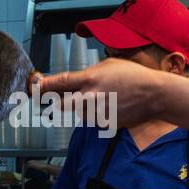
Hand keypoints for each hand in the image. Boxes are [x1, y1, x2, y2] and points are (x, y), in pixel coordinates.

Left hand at [37, 58, 164, 127]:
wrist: (153, 95)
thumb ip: (89, 73)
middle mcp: (90, 97)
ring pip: (78, 113)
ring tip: (101, 97)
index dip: (44, 85)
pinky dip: (95, 114)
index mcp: (89, 79)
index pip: (60, 83)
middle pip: (61, 105)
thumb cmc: (133, 75)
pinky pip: (93, 119)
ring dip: (80, 108)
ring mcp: (97, 113)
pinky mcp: (104, 123)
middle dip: (56, 103)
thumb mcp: (108, 65)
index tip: (34, 87)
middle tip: (55, 101)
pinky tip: (110, 105)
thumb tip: (75, 80)